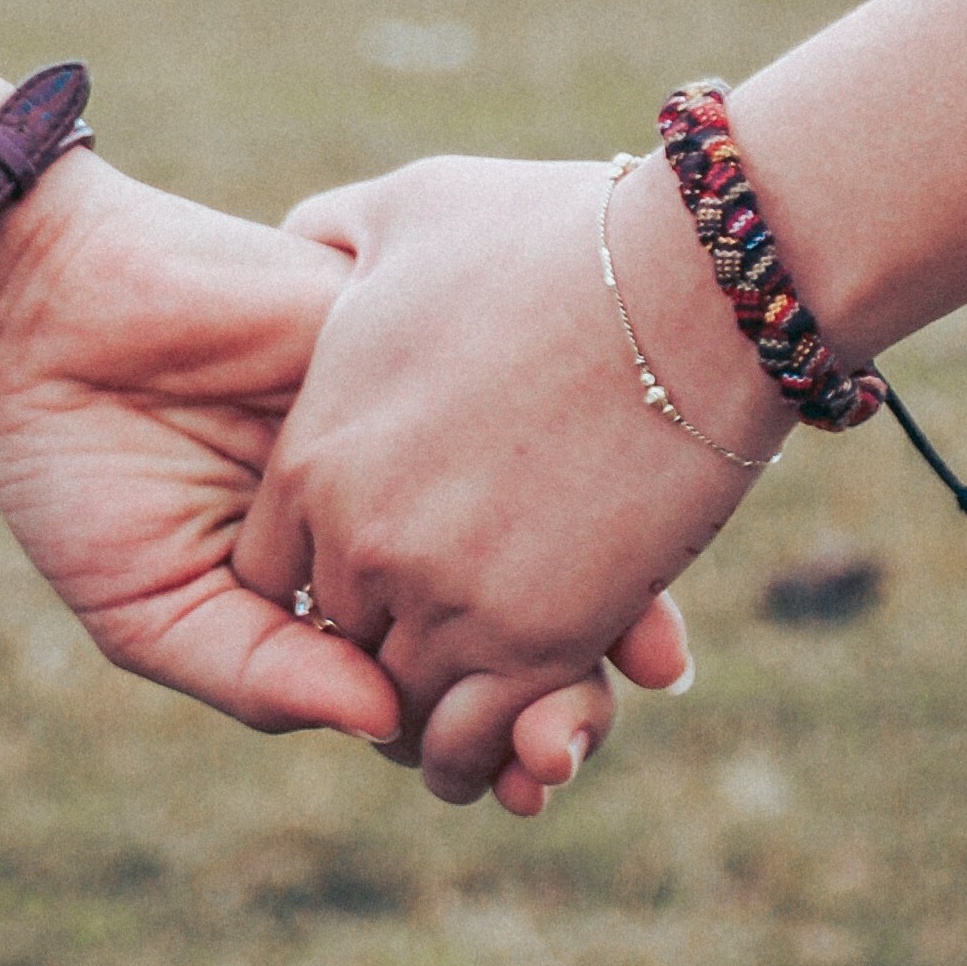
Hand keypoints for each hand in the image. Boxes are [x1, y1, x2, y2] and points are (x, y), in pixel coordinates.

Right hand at [0, 0, 692, 783]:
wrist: (48, 312)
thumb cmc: (76, 469)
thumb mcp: (152, 606)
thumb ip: (260, 672)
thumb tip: (386, 728)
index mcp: (333, 581)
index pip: (434, 669)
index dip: (491, 731)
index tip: (537, 781)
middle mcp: (392, 506)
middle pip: (507, 602)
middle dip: (561, 680)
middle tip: (585, 737)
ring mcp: (416, 426)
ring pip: (537, 513)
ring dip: (597, 591)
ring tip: (637, 666)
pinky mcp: (416, 344)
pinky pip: (516, 407)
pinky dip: (573, 472)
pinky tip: (611, 538)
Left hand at [242, 154, 785, 805]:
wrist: (694, 282)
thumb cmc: (558, 234)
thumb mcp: (409, 212)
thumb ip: (334, 236)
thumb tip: (303, 239)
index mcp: (315, 454)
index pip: (272, 574)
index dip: (321, 579)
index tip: (377, 571)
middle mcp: (361, 540)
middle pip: (337, 643)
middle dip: (379, 646)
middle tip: (434, 643)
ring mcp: (446, 597)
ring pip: (404, 708)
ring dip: (435, 715)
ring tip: (478, 705)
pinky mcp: (538, 640)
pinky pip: (479, 738)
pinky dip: (493, 753)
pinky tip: (525, 740)